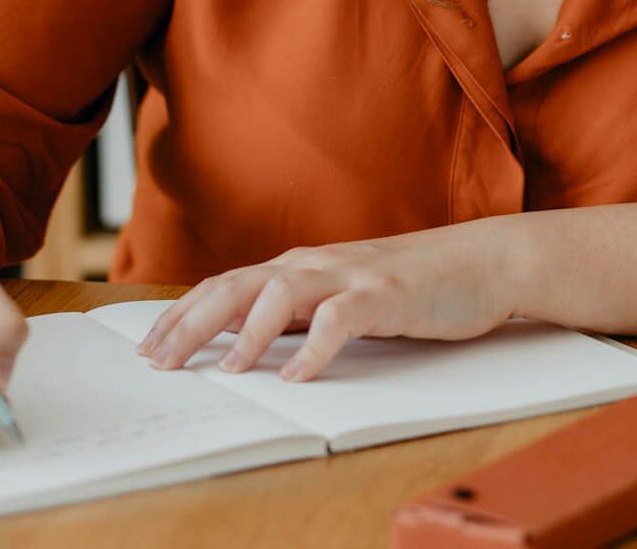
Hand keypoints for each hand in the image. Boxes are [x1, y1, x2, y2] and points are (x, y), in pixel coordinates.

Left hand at [135, 220, 524, 381]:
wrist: (485, 260)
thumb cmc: (417, 282)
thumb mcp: (347, 294)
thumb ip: (305, 310)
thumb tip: (253, 341)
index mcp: (304, 265)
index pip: (228, 284)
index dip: (184, 313)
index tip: (150, 346)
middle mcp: (318, 264)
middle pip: (239, 285)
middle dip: (192, 322)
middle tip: (160, 360)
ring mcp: (352, 275)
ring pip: (282, 293)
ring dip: (249, 332)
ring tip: (229, 369)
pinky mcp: (387, 294)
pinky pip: (342, 318)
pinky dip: (317, 347)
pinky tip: (300, 375)